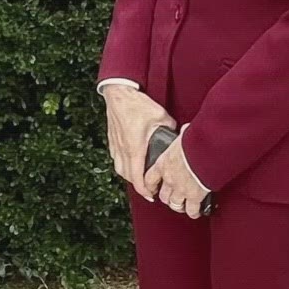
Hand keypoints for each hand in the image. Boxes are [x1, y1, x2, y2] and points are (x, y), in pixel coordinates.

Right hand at [102, 85, 173, 200]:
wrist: (119, 94)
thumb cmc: (137, 104)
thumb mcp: (160, 116)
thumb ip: (170, 129)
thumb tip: (176, 136)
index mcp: (135, 147)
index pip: (137, 177)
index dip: (145, 190)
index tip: (151, 195)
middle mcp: (123, 149)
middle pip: (128, 177)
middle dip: (139, 186)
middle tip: (149, 189)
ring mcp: (116, 145)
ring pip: (120, 169)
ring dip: (130, 177)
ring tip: (140, 179)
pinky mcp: (112, 140)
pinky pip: (116, 159)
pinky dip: (123, 166)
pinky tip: (130, 163)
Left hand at [144, 138, 210, 220]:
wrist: (204, 151)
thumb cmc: (195, 141)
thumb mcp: (184, 135)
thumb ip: (182, 135)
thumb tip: (186, 129)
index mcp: (163, 163)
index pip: (149, 178)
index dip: (150, 185)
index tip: (153, 187)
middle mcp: (169, 178)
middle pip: (163, 195)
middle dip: (167, 197)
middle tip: (172, 197)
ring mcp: (181, 189)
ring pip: (175, 204)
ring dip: (179, 205)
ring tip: (183, 205)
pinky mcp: (194, 196)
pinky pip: (191, 209)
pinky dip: (193, 212)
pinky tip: (195, 211)